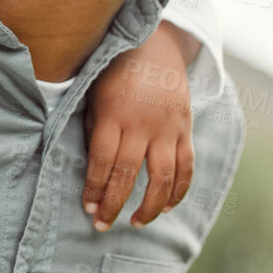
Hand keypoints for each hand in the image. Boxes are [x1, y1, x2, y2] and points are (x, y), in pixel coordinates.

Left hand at [81, 21, 198, 229]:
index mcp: (114, 114)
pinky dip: (179, 191)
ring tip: (137, 223)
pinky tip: (167, 207)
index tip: (86, 208)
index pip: (102, 161)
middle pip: (129, 174)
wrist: (155, 47)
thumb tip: (89, 169)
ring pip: (163, 178)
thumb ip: (93, 129)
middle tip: (102, 225)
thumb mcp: (94, 94)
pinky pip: (186, 168)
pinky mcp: (186, 130)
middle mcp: (143, 124)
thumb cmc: (115, 73)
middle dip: (114, 204)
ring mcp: (168, 128)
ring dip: (150, 206)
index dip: (94, 188)